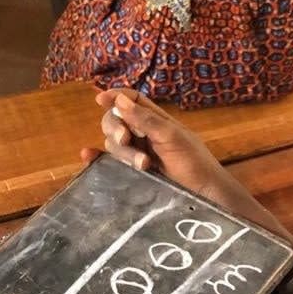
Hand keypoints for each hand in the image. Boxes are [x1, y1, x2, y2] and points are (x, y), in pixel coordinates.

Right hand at [81, 89, 292, 268]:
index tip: (101, 98)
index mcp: (157, 121)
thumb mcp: (173, 137)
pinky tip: (87, 156)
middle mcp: (144, 135)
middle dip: (116, 127)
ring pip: (113, 143)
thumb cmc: (195, 164)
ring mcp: (137, 154)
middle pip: (116, 121)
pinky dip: (96, 158)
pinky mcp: (132, 174)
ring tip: (143, 165)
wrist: (205, 197)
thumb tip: (118, 100)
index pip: (132, 100)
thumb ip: (146, 120)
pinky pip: (109, 163)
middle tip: (126, 138)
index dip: (116, 96)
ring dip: (122, 151)